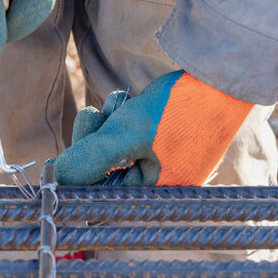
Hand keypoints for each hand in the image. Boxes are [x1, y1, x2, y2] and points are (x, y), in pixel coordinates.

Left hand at [53, 70, 252, 185]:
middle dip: (91, 143)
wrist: (221, 78)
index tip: (56, 161)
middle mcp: (155, 186)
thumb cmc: (180, 109)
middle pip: (101, 175)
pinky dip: (118, 120)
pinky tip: (126, 103)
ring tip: (118, 104)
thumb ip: (91, 158)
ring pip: (110, 152)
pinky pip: (123, 138)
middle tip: (92, 116)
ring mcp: (157, 164)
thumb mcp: (128, 133)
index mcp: (153, 196)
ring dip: (104, 126)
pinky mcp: (156, 144)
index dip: (75, 180)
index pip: (100, 199)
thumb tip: (55, 178)